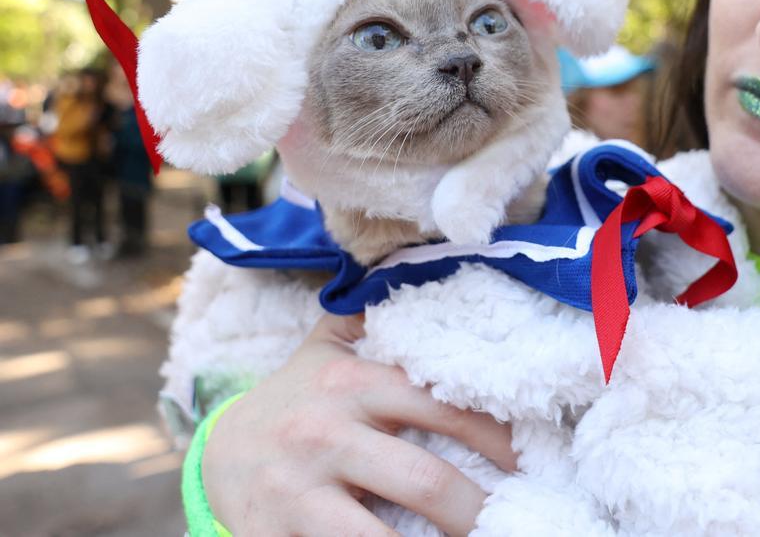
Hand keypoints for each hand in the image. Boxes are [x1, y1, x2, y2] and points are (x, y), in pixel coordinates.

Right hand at [203, 313, 516, 535]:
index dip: (495, 438)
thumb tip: (433, 268)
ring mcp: (298, 493)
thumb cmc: (296, 402)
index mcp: (350, 383)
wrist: (216, 456)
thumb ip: (373, 316)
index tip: (525, 461)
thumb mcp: (326, 350)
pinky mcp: (274, 536)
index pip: (442, 407)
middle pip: (425, 481)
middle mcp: (325, 435)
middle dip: (475, 510)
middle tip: (509, 520)